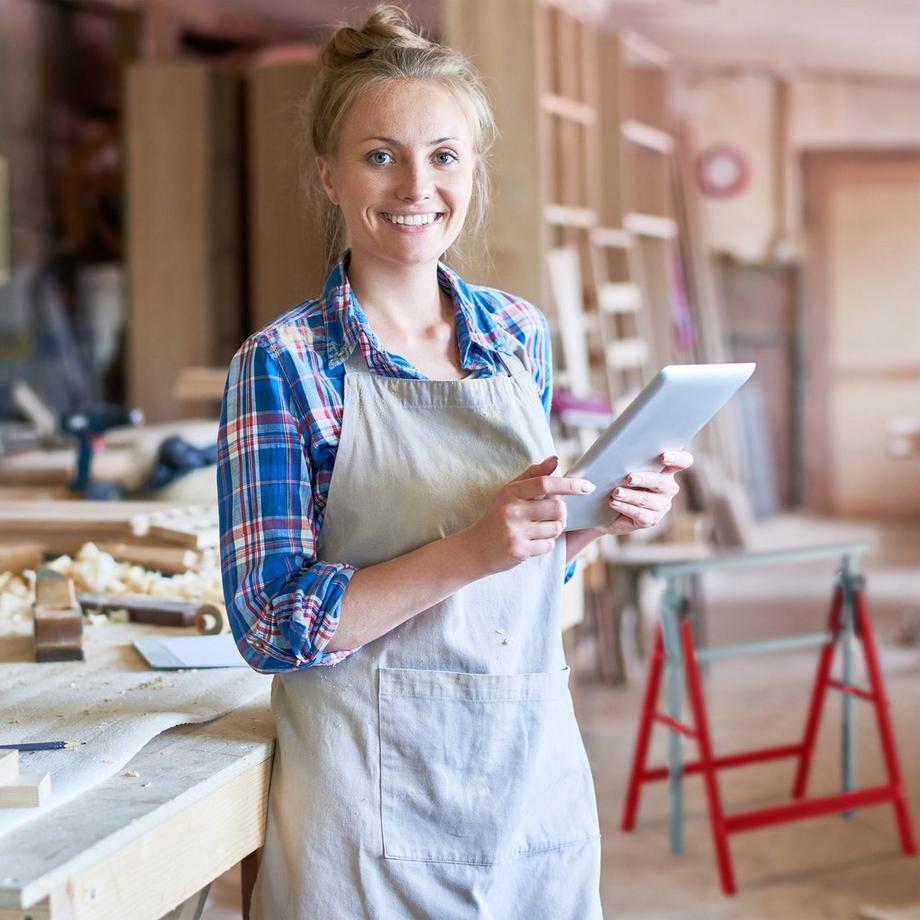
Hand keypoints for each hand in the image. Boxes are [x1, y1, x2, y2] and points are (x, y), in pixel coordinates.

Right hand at [461, 455, 594, 575]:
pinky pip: (548, 545)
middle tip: (555, 514)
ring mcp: (515, 532)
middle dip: (562, 512)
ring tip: (540, 528)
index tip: (588, 486)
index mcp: (510, 492)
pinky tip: (533, 541)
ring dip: (554, 528)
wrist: (475, 548)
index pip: (545, 483)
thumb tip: (555, 459)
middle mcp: (512, 511)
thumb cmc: (496, 516)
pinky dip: (546, 543)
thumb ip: (533, 474)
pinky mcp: (519, 551)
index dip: (570, 484)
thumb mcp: (509, 492)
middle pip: (557, 508)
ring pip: (556, 528)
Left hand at [592, 450, 693, 536]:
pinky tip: (614, 503)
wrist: (607, 507)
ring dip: (630, 495)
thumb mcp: (623, 467)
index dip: (677, 458)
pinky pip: (639, 514)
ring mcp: (661, 505)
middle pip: (662, 482)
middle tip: (629, 478)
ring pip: (647, 499)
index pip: (683, 461)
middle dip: (645, 479)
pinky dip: (624, 507)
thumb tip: (617, 449)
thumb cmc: (617, 479)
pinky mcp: (651, 519)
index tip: (663, 457)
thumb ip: (628, 458)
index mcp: (666, 469)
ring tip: (615, 492)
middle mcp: (668, 487)